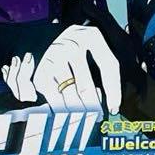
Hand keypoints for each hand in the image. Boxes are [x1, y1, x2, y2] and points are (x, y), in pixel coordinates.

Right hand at [1, 26, 121, 113]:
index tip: (114, 107)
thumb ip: (103, 64)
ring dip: (77, 111)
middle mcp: (72, 46)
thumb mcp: (92, 44)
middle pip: (85, 85)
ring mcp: (54, 58)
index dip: (114, 90)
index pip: (109, 66)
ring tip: (83, 120)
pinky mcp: (40, 71)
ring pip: (68, 94)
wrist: (41, 34)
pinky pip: (52, 96)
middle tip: (97, 118)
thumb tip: (110, 100)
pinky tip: (66, 114)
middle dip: (93, 106)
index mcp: (92, 37)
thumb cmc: (75, 44)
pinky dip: (60, 108)